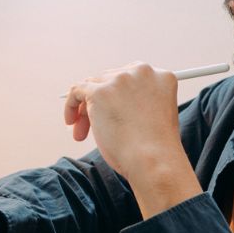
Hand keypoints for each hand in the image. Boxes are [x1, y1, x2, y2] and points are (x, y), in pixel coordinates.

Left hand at [64, 62, 181, 179]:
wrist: (154, 161)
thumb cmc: (156, 148)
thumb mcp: (155, 115)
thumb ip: (138, 101)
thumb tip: (109, 102)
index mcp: (162, 76)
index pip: (131, 77)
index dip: (117, 94)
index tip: (112, 111)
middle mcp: (142, 71)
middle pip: (110, 79)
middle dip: (100, 103)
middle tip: (92, 127)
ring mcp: (121, 80)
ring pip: (93, 86)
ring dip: (86, 109)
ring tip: (82, 133)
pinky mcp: (100, 92)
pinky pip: (77, 90)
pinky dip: (71, 105)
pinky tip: (72, 122)